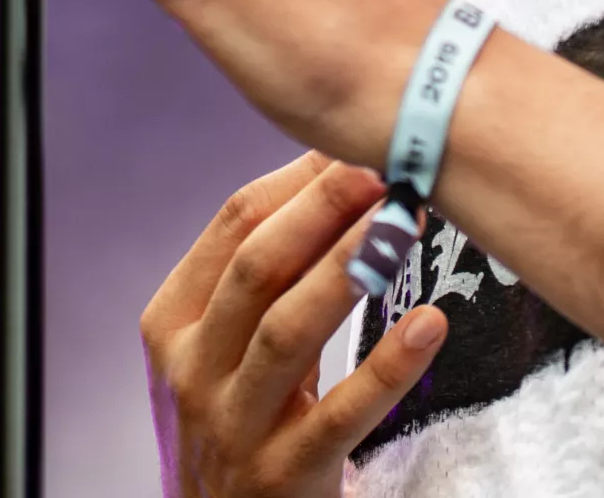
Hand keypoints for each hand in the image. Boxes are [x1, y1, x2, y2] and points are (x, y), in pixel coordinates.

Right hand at [145, 152, 450, 497]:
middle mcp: (193, 371)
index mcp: (174, 324)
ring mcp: (234, 427)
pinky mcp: (283, 476)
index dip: (296, 178)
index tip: (353, 139)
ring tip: (405, 223)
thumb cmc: (237, 418)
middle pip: (257, 268)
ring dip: (350, 269)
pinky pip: (339, 415)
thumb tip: (337, 170)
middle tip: (385, 163)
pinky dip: (386, 368)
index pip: (232, 227)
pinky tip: (429, 325)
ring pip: (288, 332)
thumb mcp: (223, 345)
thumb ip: (263, 273)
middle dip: (323, 209)